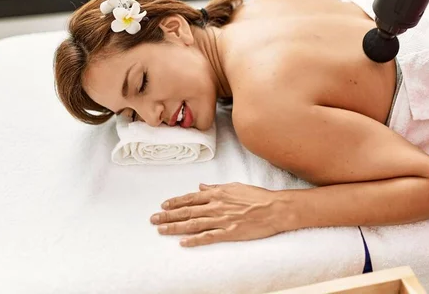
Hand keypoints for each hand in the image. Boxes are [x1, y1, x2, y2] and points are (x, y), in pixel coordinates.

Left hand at [150, 182, 289, 246]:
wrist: (275, 208)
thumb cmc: (258, 196)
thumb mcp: (235, 186)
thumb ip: (216, 187)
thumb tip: (202, 187)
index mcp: (218, 194)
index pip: (191, 198)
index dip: (175, 202)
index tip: (163, 206)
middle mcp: (216, 206)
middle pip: (187, 211)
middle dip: (168, 216)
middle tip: (153, 220)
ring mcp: (222, 220)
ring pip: (193, 224)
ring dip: (175, 227)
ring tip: (161, 230)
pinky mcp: (229, 233)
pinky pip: (208, 237)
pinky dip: (195, 240)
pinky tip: (183, 243)